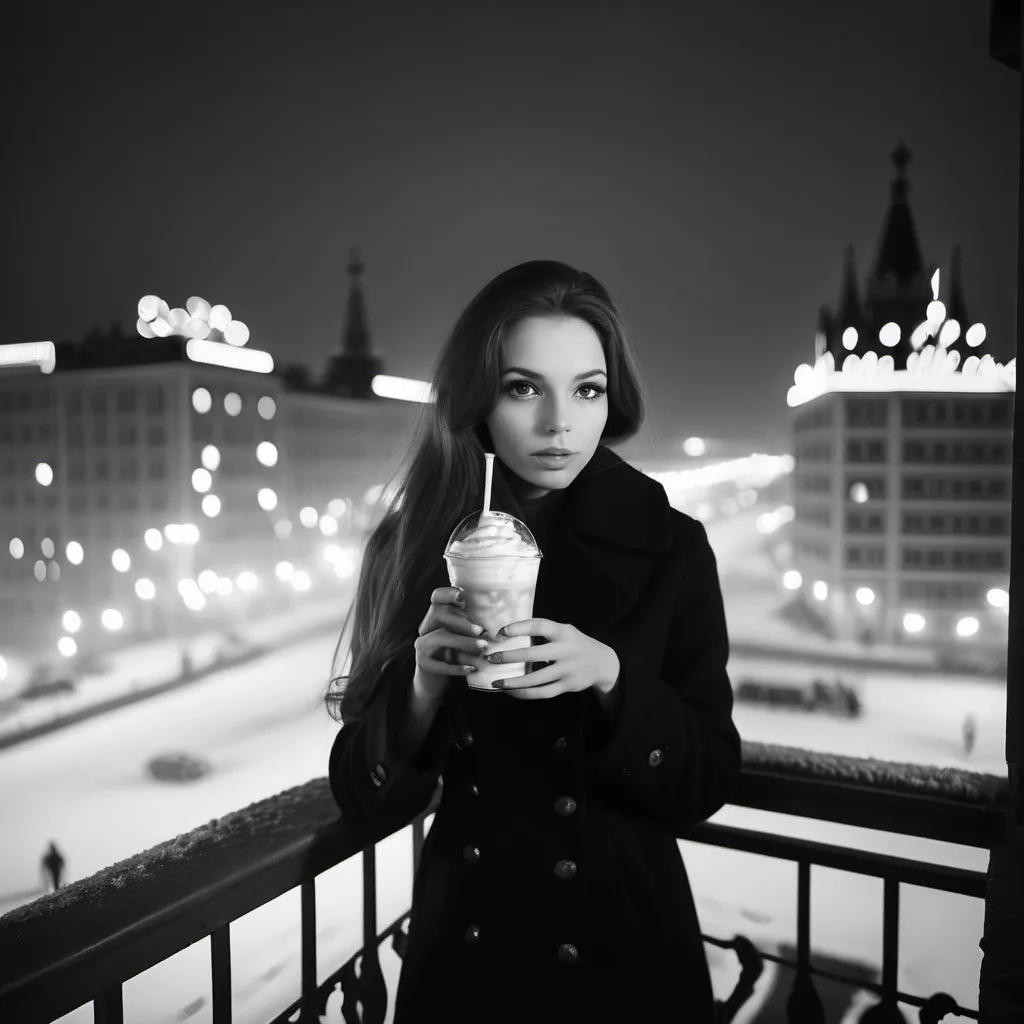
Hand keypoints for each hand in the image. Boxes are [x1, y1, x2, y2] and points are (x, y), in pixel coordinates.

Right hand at [413, 587, 490, 700]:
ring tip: (482, 647)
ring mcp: (422, 646)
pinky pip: (439, 663)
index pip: (437, 597)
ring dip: (463, 642)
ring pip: (439, 637)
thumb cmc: (455, 654)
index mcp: (437, 616)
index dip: (448, 594)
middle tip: (481, 631)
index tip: (463, 597)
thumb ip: (471, 626)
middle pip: (438, 614)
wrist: (435, 680)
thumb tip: (493, 624)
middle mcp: (426, 628)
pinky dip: (457, 667)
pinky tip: (472, 669)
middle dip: (461, 622)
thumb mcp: (463, 636)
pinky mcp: (423, 664)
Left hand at [484, 618, 619, 699]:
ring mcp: (567, 670)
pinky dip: (525, 694)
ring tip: (496, 683)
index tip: (501, 631)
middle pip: (533, 654)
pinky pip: (543, 692)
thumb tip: (510, 632)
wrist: (602, 663)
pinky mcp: (567, 686)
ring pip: (536, 679)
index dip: (520, 627)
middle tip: (491, 658)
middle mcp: (565, 651)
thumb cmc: (574, 643)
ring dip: (514, 682)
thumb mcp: (565, 631)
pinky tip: (512, 692)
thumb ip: (544, 631)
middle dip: (509, 657)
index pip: (540, 626)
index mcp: (563, 633)